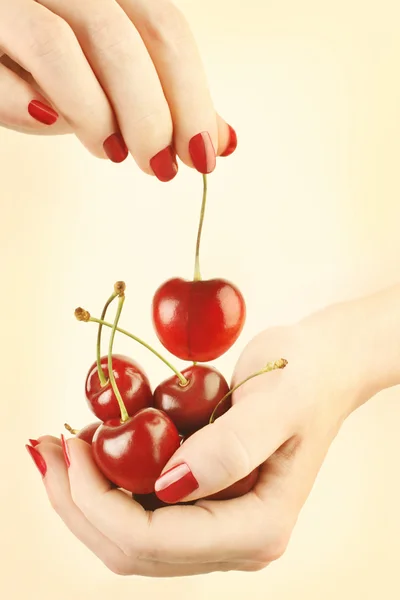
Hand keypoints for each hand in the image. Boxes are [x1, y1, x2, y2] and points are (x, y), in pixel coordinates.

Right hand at [0, 0, 234, 176]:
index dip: (191, 96)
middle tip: (161, 167)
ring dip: (97, 112)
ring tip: (113, 152)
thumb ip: (165, 102)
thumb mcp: (112, 80)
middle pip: (122, 37)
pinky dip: (26, 104)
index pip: (165, 30)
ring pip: (60, 46)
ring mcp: (12, 2)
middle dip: (152, 113)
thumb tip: (223, 140)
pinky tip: (48, 122)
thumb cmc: (46, 65)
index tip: (203, 155)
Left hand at [30, 301, 369, 576]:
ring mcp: (218, 525)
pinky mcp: (205, 502)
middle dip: (78, 503)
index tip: (71, 445)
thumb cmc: (306, 374)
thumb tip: (169, 485)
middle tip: (46, 449)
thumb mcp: (278, 401)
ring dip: (83, 497)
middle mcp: (236, 539)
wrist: (321, 365)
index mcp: (258, 526)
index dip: (99, 499)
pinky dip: (105, 484)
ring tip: (55, 448)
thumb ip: (231, 447)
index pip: (155, 539)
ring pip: (129, 537)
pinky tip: (88, 448)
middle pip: (132, 549)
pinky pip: (141, 510)